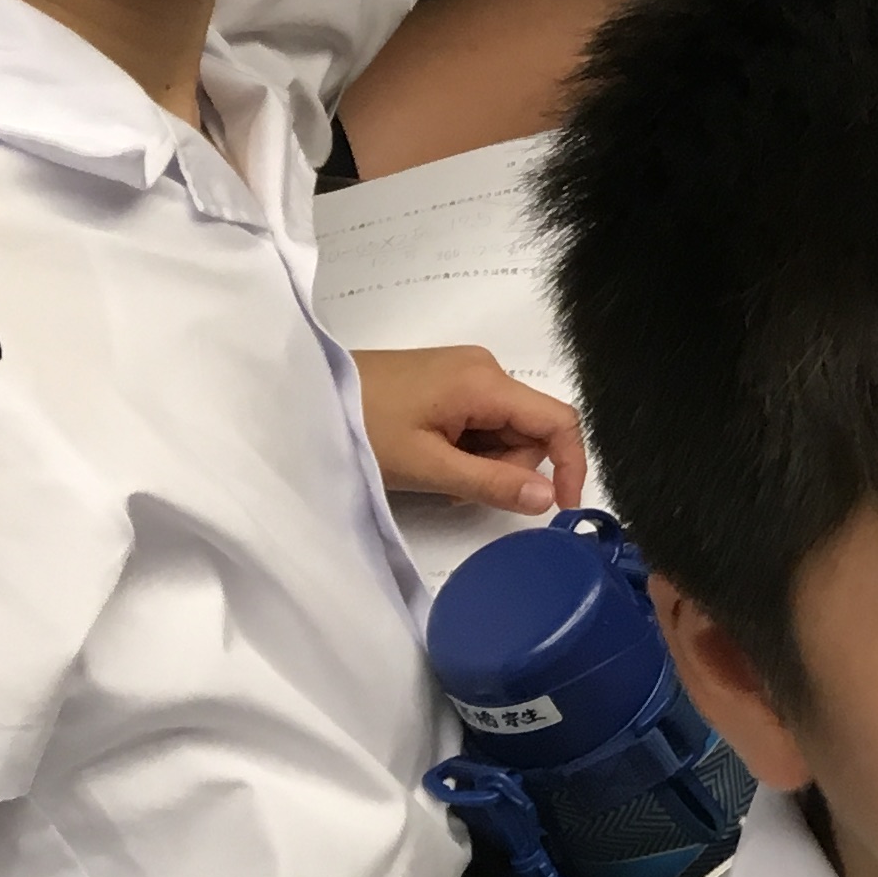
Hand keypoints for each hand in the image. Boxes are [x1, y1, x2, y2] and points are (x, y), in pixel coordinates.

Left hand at [357, 346, 585, 515]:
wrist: (306, 395)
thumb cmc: (363, 428)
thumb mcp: (426, 467)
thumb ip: (491, 483)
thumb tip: (548, 498)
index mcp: (486, 382)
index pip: (558, 420)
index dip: (571, 464)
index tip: (560, 508)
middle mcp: (486, 368)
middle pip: (529, 426)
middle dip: (508, 466)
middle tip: (460, 489)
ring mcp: (466, 371)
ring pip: (504, 426)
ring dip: (485, 460)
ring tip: (437, 474)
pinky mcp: (448, 378)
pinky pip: (482, 418)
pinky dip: (468, 447)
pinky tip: (434, 457)